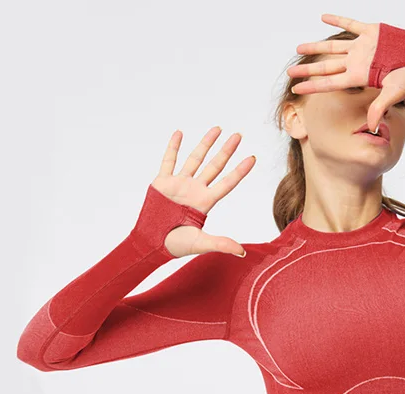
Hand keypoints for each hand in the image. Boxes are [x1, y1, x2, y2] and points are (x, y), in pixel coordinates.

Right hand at [152, 127, 255, 258]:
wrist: (152, 242)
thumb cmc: (175, 245)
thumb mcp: (201, 243)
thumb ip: (221, 243)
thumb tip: (242, 253)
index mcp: (205, 202)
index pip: (227, 183)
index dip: (240, 171)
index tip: (253, 158)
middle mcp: (195, 190)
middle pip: (215, 166)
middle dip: (227, 150)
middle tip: (238, 135)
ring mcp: (179, 184)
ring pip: (195, 159)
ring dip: (205, 144)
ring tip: (217, 129)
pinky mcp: (162, 182)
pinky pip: (168, 161)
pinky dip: (173, 146)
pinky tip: (180, 133)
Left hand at [288, 13, 404, 134]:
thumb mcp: (393, 93)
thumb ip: (379, 107)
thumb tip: (372, 128)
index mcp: (358, 76)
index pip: (329, 82)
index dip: (311, 86)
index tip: (295, 90)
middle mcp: (357, 62)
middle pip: (326, 66)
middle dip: (307, 69)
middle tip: (290, 72)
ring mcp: (363, 47)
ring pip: (333, 47)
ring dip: (316, 47)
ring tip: (299, 48)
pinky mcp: (371, 32)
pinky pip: (350, 25)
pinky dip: (337, 20)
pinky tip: (323, 17)